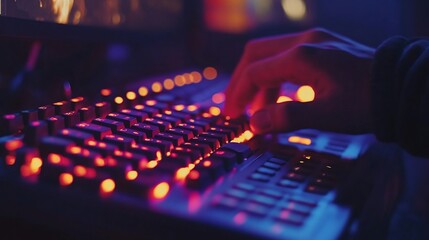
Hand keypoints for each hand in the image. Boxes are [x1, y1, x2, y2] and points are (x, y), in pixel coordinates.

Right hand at [224, 28, 374, 133]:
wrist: (400, 87)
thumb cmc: (366, 103)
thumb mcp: (326, 115)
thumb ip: (286, 117)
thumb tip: (254, 124)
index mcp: (301, 57)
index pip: (254, 72)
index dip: (239, 95)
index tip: (233, 117)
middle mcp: (304, 42)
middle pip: (255, 55)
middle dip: (241, 81)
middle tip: (235, 106)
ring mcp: (314, 40)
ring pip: (271, 55)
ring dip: (260, 81)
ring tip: (260, 110)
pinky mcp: (323, 46)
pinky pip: (288, 57)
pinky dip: (277, 77)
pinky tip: (281, 97)